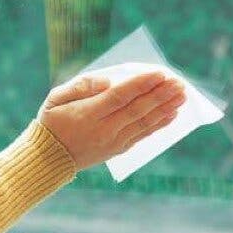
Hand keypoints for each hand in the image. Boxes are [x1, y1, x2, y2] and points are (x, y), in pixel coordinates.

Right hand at [38, 72, 185, 169]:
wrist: (49, 158)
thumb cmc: (52, 122)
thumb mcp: (55, 98)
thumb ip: (81, 86)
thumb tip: (108, 82)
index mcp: (88, 114)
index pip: (120, 97)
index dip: (141, 85)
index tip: (159, 74)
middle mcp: (104, 129)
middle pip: (137, 110)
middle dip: (160, 95)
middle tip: (178, 82)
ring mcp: (113, 141)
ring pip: (144, 123)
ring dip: (165, 108)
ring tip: (182, 96)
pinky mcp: (118, 149)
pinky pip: (142, 135)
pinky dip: (159, 125)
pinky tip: (172, 114)